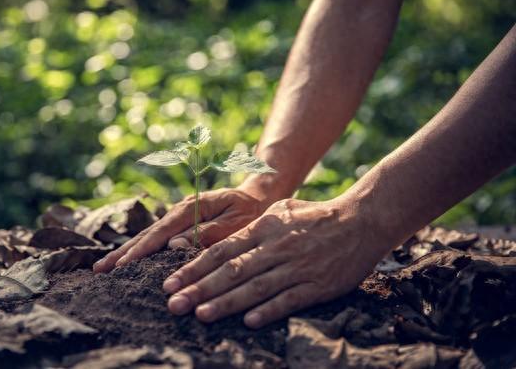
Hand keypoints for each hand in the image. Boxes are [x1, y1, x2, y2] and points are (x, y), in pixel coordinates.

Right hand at [93, 187, 270, 272]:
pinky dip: (138, 250)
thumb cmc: (251, 211)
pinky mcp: (179, 225)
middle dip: (123, 252)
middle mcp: (180, 211)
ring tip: (102, 268)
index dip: (141, 250)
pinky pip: (155, 239)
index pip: (162, 232)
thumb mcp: (238, 221)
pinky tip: (124, 261)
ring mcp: (178, 217)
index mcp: (193, 208)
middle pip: (147, 234)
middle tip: (100, 270)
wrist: (258, 196)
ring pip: (147, 236)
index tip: (122, 265)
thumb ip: (210, 233)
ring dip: (125, 252)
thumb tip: (175, 246)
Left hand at [161, 197, 386, 327]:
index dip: (194, 267)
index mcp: (264, 228)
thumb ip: (254, 227)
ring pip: (256, 287)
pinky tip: (250, 321)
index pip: (222, 250)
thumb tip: (223, 242)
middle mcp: (276, 247)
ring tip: (201, 314)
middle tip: (174, 304)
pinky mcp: (318, 284)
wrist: (361, 220)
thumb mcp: (282, 210)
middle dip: (200, 288)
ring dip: (226, 302)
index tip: (171, 282)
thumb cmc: (316, 216)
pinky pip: (290, 299)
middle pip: (232, 270)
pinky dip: (269, 310)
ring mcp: (297, 266)